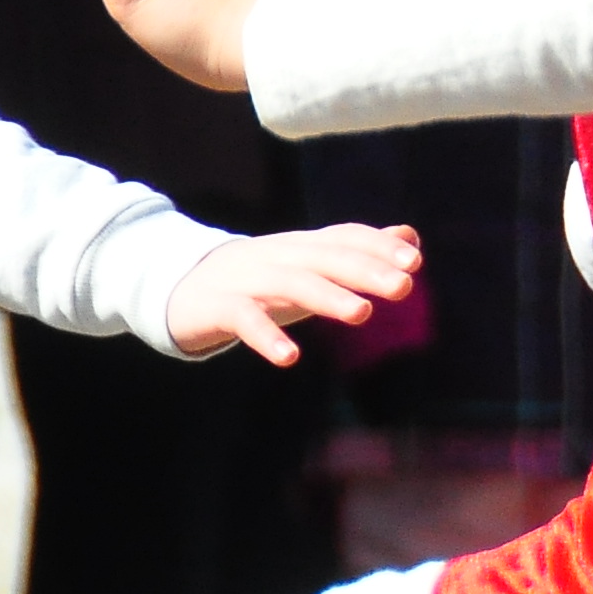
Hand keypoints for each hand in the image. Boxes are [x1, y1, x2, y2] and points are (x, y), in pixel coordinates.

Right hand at [163, 223, 422, 364]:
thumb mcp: (310, 265)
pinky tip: (289, 357)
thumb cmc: (259, 280)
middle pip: (325, 257)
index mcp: (301, 246)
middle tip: (404, 287)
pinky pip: (244, 319)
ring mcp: (247, 279)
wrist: (177, 287)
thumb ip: (358, 253)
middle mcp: (278, 256)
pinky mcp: (218, 307)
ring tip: (362, 314)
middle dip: (366, 270)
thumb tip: (410, 236)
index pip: (344, 237)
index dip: (378, 246)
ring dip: (328, 297)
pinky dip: (266, 337)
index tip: (414, 262)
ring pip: (291, 283)